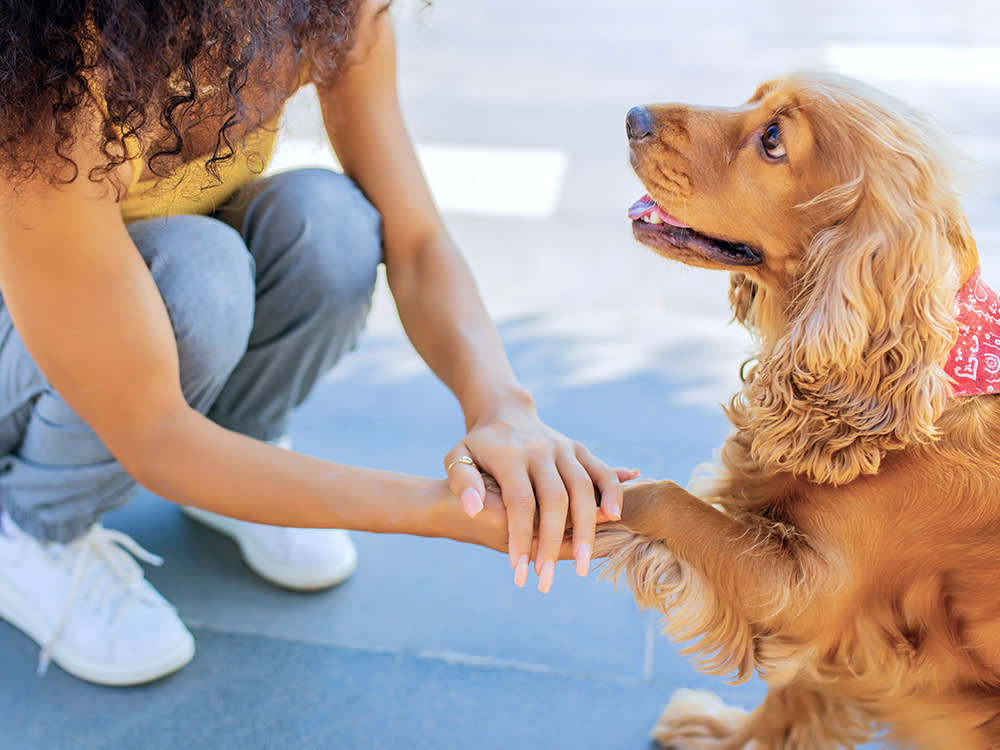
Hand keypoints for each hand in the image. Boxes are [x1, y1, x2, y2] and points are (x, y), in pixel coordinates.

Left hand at [444, 398, 637, 592]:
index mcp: (510, 456)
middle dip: (553, 542)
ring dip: (587, 528)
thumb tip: (473, 508)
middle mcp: (540, 451)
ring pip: (583, 487)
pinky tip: (614, 516)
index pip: (520, 502)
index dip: (520, 537)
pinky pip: (600, 470)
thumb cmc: (479, 446)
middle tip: (548, 580)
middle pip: (555, 499)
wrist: (505, 414)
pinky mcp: (578, 448)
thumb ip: (462, 482)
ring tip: (582, 563)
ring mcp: (562, 448)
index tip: (518, 571)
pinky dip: (612, 491)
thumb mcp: (458, 457)